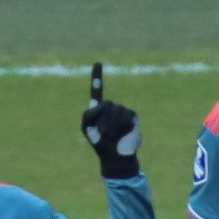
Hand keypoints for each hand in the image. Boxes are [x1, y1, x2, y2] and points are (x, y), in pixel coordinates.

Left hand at [82, 64, 140, 179]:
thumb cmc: (99, 143)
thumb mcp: (86, 128)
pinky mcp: (132, 116)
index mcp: (98, 109)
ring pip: (116, 110)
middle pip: (107, 104)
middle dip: (104, 120)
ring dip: (112, 126)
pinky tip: (123, 133)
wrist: (115, 156)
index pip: (97, 90)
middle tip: (105, 134)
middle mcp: (111, 107)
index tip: (98, 62)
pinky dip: (122, 126)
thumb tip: (102, 105)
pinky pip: (126, 116)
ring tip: (112, 136)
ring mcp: (122, 111)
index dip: (97, 76)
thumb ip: (88, 114)